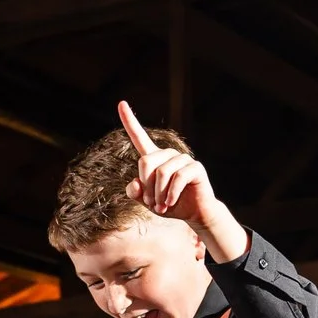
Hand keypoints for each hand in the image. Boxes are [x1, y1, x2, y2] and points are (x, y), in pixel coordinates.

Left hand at [117, 100, 236, 248]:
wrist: (195, 213)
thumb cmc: (170, 205)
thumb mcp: (147, 201)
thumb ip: (135, 192)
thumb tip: (134, 183)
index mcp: (155, 158)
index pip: (139, 137)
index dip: (129, 120)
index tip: (121, 103)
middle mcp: (168, 154)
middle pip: (145, 162)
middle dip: (146, 187)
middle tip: (152, 203)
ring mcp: (183, 159)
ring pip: (162, 173)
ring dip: (158, 195)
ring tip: (162, 206)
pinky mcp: (195, 167)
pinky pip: (177, 178)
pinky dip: (171, 195)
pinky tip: (170, 203)